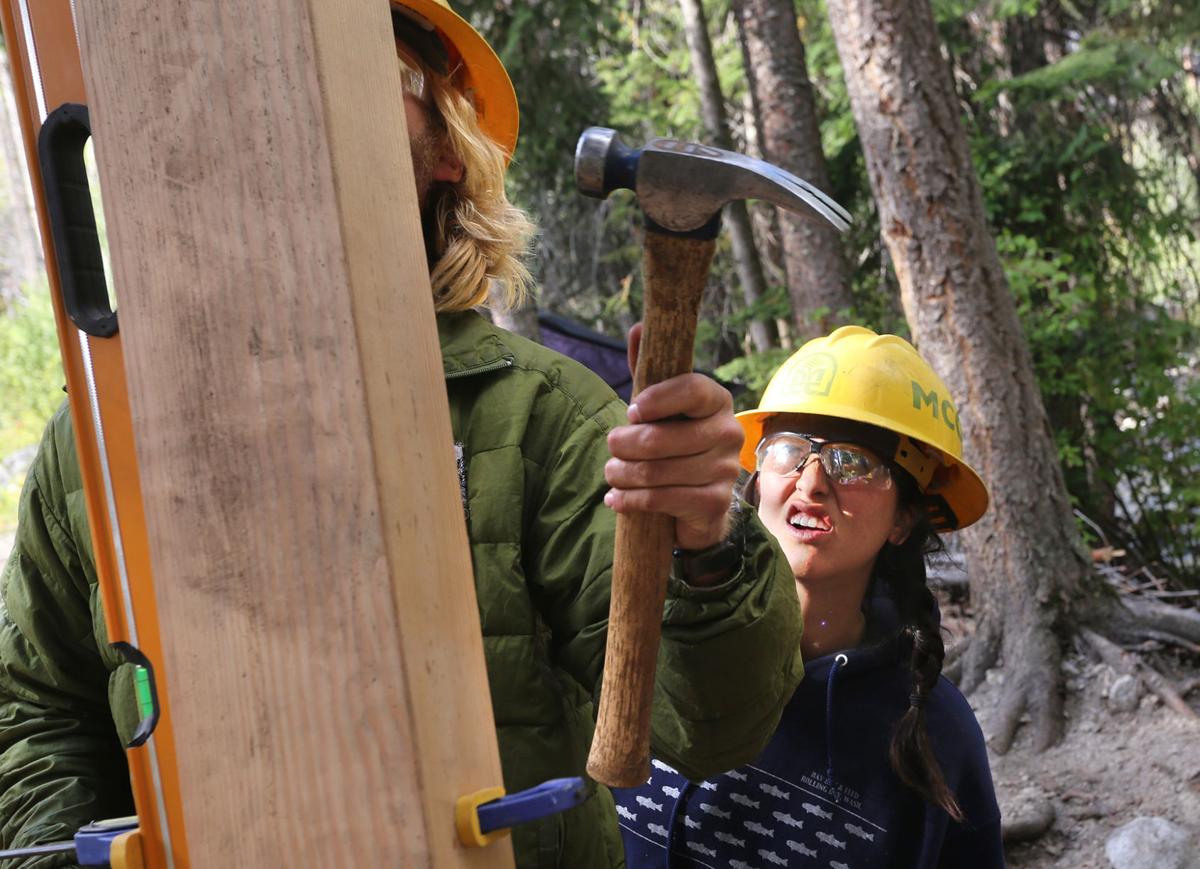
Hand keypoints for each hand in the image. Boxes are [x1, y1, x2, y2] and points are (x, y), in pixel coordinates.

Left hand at [603, 323, 743, 549]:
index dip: (658, 399)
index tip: (631, 410)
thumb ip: (648, 369)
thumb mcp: (659, 407)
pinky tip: (615, 499)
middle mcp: (729, 432)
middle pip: (665, 436)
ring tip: (611, 474)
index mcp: (717, 400)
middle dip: (625, 444)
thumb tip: (638, 327)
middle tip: (610, 446)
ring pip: (658, 471)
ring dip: (622, 474)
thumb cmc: (672, 445)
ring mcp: (726, 469)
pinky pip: (663, 499)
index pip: (693, 389)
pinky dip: (630, 501)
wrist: (696, 503)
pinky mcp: (715, 502)